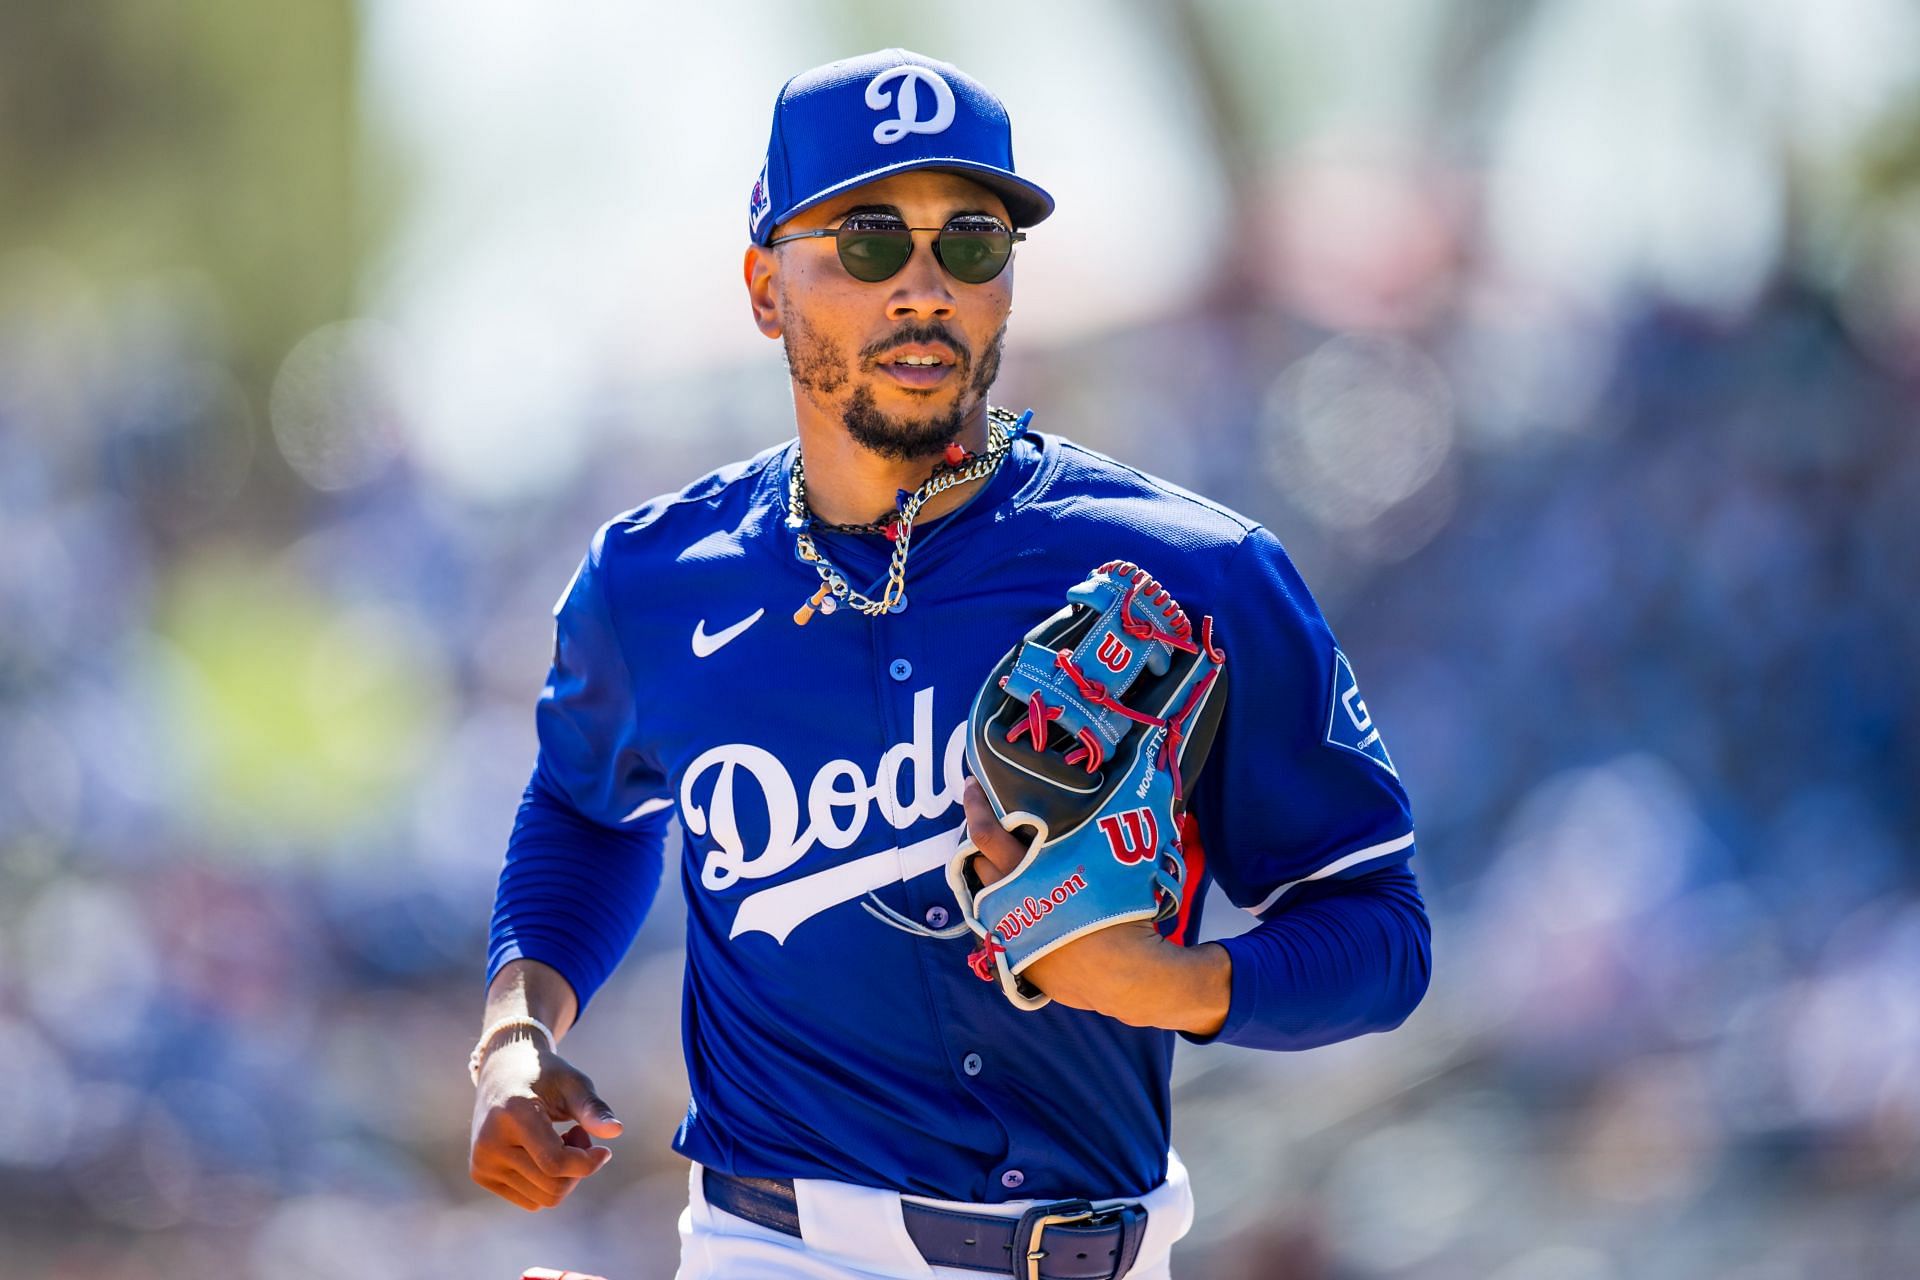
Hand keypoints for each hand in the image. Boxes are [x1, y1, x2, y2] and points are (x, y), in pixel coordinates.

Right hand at [469, 1034, 622, 1210]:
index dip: (588, 1163)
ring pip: (543, 1198)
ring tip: (560, 1141)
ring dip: (564, 1176)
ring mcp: (482, 1162)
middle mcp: (490, 1142)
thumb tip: (617, 1131)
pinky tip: (543, 1152)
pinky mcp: (481, 1175)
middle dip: (578, 1168)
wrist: (503, 1072)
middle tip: (579, 1135)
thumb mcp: (574, 1085)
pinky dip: (547, 1182)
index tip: (605, 1150)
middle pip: (552, 1186)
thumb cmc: (546, 1076)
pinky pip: (531, 1200)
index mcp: (513, 1114)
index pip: (555, 1162)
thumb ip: (593, 1109)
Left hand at [960, 776, 1230, 1032]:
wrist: (1124, 975)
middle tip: (988, 822)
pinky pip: (995, 923)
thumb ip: (1102, 832)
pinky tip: (1018, 901)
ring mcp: (1008, 929)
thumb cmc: (1124, 914)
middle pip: (977, 860)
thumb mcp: (1114, 864)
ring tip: (1001, 861)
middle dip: (978, 841)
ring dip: (988, 874)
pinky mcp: (1014, 955)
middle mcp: (1010, 899)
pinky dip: (1001, 907)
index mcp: (1030, 872)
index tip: (970, 784)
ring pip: (981, 892)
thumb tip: (1130, 793)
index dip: (975, 806)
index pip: (986, 834)